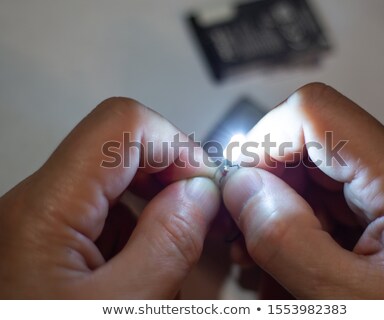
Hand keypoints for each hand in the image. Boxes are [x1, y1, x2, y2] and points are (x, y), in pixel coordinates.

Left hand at [0, 98, 219, 298]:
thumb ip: (168, 242)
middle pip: (119, 144)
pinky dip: (139, 222)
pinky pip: (105, 207)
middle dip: (171, 172)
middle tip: (202, 212)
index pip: (122, 124)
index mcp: (45, 211)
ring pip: (115, 176)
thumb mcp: (124, 309)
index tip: (205, 182)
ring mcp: (41, 218)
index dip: (174, 143)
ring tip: (181, 241)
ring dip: (158, 199)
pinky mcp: (49, 235)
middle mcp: (35, 203)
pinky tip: (149, 257)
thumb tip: (200, 192)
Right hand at [223, 83, 383, 298]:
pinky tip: (290, 268)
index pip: (316, 113)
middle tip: (242, 234)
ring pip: (311, 179)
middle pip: (307, 147)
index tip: (235, 182)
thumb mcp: (353, 300)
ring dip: (277, 217)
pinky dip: (299, 233)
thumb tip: (241, 188)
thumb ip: (289, 242)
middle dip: (264, 188)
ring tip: (263, 264)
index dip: (263, 139)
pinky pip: (326, 206)